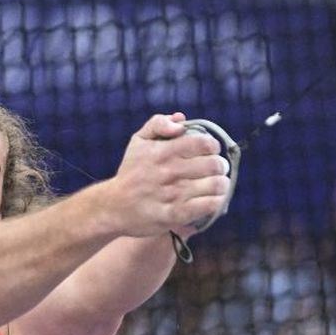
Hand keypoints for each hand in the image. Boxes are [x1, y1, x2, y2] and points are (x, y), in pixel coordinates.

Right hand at [106, 113, 231, 236]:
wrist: (113, 206)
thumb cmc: (131, 171)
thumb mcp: (138, 141)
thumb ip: (159, 123)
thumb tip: (181, 119)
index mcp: (162, 151)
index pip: (202, 143)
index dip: (213, 146)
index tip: (212, 150)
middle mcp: (168, 172)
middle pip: (213, 164)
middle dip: (221, 165)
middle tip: (219, 168)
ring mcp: (171, 194)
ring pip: (214, 186)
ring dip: (222, 184)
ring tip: (220, 184)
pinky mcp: (173, 215)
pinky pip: (205, 207)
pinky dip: (216, 202)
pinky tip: (214, 199)